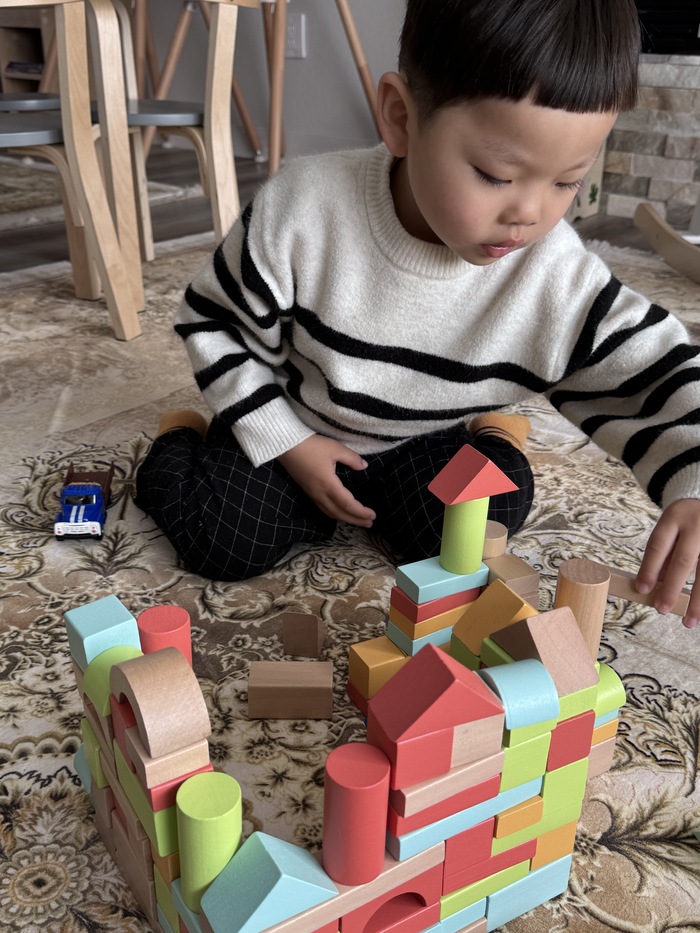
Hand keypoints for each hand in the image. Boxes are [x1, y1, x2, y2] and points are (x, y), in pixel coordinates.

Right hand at [278, 435, 375, 527]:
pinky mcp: (308, 491)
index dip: (361, 512)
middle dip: (355, 520)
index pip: (348, 504)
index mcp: (328, 484)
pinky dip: (335, 513)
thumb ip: (352, 458)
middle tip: (369, 523)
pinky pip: (323, 508)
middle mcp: (319, 494)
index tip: (373, 515)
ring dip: (345, 518)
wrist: (286, 446)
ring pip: (330, 513)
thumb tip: (364, 467)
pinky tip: (340, 512)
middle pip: (339, 513)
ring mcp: (312, 494)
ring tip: (358, 520)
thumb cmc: (311, 446)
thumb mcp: (335, 448)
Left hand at [636, 499, 699, 628]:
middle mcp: (697, 524)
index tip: (642, 590)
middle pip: (683, 560)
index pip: (658, 545)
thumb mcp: (671, 529)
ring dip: (698, 600)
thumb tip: (652, 587)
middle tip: (661, 609)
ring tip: (689, 621)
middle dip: (672, 588)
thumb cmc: (686, 522)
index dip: (649, 569)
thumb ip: (663, 556)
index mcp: (675, 517)